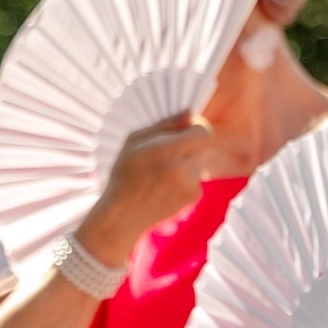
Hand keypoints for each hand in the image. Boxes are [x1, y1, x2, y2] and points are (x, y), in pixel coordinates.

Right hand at [77, 111, 212, 263]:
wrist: (123, 215)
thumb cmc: (124, 174)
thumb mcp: (134, 141)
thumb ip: (164, 125)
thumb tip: (189, 113)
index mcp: (168, 151)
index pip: (204, 132)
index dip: (197, 126)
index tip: (185, 128)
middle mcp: (184, 170)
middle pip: (202, 146)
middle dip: (189, 145)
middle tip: (165, 152)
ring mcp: (191, 186)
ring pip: (199, 162)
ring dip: (186, 162)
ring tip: (161, 172)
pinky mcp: (193, 198)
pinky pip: (196, 178)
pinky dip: (185, 178)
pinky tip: (164, 185)